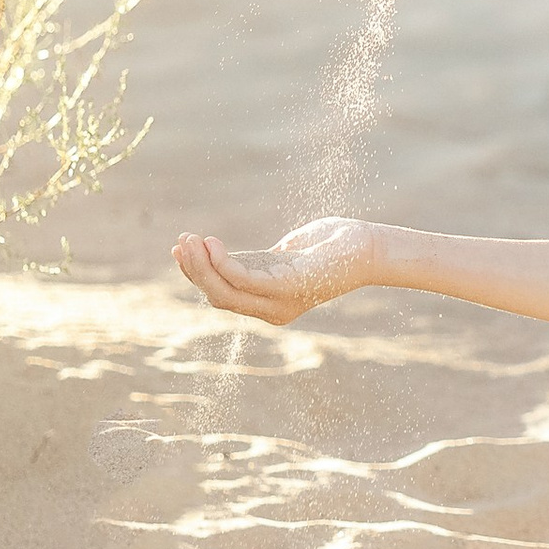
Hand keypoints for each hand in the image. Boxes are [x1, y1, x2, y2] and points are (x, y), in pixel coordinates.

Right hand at [173, 219, 380, 324]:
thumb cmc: (329, 246)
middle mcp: (272, 309)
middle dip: (193, 269)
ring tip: (189, 239)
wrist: (369, 247)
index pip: (222, 293)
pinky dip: (224, 263)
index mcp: (268, 301)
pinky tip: (213, 244)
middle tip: (180, 241)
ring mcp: (282, 301)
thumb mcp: (284, 254)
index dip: (197, 273)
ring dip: (202, 266)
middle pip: (218, 296)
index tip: (180, 247)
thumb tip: (221, 253)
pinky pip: (246, 280)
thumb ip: (257, 260)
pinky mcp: (291, 287)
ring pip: (227, 291)